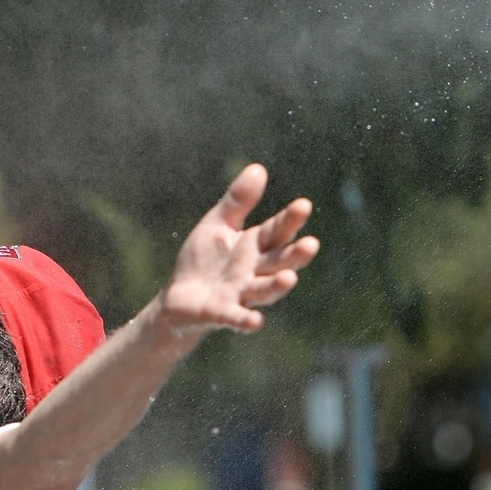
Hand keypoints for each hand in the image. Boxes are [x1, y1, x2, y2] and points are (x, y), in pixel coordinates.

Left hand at [160, 164, 318, 333]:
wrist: (179, 298)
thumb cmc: (204, 260)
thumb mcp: (218, 224)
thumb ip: (238, 201)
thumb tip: (258, 167)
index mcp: (254, 246)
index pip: (276, 231)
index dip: (290, 220)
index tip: (303, 205)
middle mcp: (254, 271)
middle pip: (279, 262)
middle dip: (295, 256)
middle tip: (311, 245)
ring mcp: (241, 294)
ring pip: (264, 291)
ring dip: (277, 286)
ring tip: (289, 279)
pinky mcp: (222, 313)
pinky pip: (237, 317)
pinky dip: (245, 320)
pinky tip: (254, 322)